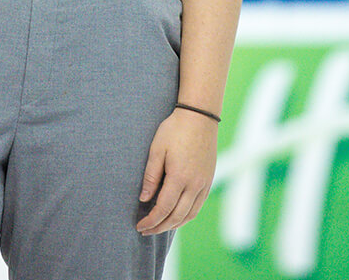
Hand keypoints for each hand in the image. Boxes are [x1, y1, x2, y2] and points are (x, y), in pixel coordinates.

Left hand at [136, 106, 217, 234]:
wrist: (200, 117)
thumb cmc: (175, 130)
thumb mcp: (157, 149)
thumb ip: (151, 176)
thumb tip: (144, 199)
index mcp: (179, 177)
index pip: (163, 208)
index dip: (151, 220)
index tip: (140, 225)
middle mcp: (194, 185)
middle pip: (177, 216)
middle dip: (160, 226)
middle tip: (146, 230)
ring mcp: (204, 184)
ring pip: (189, 214)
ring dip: (174, 224)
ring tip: (159, 226)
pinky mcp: (209, 180)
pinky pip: (198, 206)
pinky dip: (186, 216)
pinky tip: (177, 216)